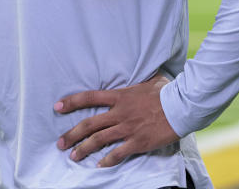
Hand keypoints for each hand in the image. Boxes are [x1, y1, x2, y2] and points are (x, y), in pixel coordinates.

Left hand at [54, 72, 179, 167]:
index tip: (57, 106)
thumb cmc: (167, 91)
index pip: (90, 97)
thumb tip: (144, 72)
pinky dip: (106, 160)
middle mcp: (120, 113)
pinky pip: (117, 153)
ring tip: (73, 156)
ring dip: (84, 149)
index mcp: (120, 96)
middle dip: (72, 134)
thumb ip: (140, 80)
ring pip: (99, 140)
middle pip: (89, 123)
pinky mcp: (138, 142)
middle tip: (60, 143)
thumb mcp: (150, 80)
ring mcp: (128, 128)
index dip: (71, 102)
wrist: (181, 106)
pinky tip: (99, 165)